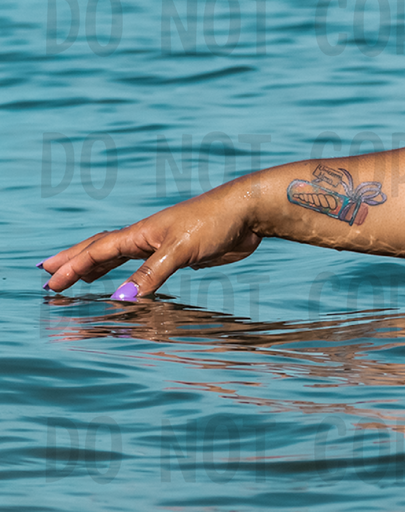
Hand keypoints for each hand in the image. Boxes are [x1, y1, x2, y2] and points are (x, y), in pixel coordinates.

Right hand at [39, 189, 260, 298]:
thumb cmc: (215, 221)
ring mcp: (164, 246)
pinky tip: (126, 283)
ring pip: (123, 259)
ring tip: (78, 279)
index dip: (72, 266)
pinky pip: (146, 270)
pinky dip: (129, 276)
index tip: (48, 280)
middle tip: (48, 273)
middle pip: (103, 250)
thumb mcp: (181, 249)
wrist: (249, 212)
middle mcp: (148, 238)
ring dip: (98, 268)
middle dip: (75, 262)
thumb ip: (151, 274)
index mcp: (141, 233)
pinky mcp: (182, 256)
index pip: (98, 251)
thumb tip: (121, 300)